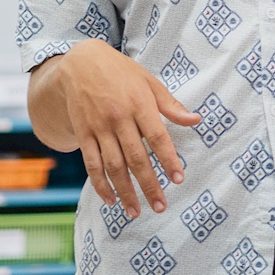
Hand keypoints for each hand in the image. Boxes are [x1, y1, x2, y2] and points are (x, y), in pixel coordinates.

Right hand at [39, 40, 201, 216]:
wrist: (79, 62)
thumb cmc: (120, 72)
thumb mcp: (148, 82)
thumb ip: (171, 105)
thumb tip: (195, 121)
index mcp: (138, 105)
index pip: (157, 137)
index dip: (168, 160)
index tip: (178, 179)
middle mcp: (118, 119)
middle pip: (135, 158)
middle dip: (149, 185)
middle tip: (160, 206)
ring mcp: (98, 128)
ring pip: (112, 166)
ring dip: (125, 191)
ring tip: (135, 212)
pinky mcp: (83, 133)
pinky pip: (91, 163)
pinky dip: (100, 183)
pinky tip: (110, 199)